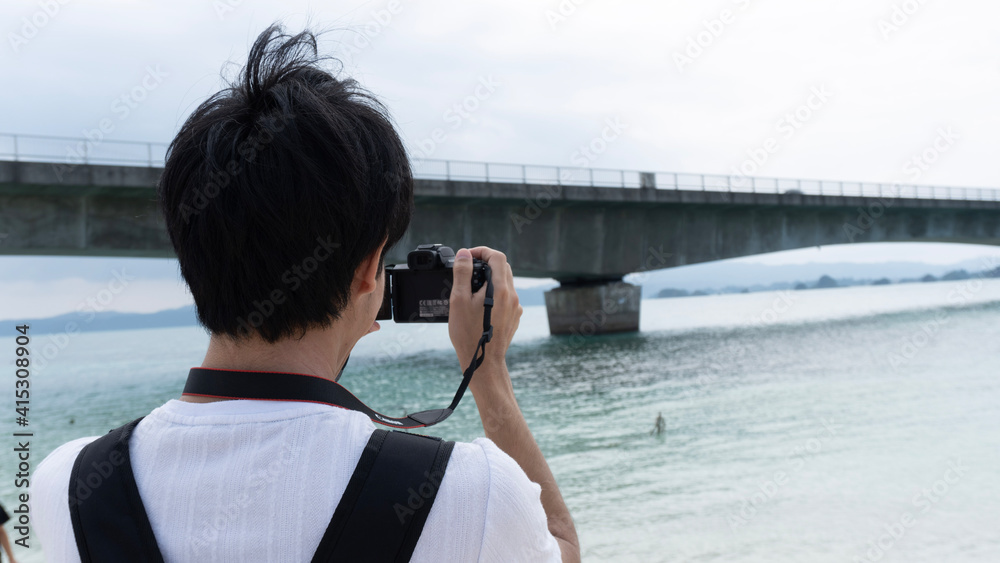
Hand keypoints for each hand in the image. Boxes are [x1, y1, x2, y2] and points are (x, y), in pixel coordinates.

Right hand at [448, 246, 521, 376]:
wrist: (483, 363)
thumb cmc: (468, 334)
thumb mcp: (459, 300)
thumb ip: (463, 273)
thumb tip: (465, 254)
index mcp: (500, 289)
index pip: (497, 257)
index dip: (482, 251)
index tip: (468, 257)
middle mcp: (512, 296)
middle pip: (503, 268)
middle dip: (485, 264)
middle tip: (467, 271)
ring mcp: (515, 308)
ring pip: (505, 283)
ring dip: (489, 280)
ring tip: (471, 291)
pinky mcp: (514, 317)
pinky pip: (506, 297)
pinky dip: (494, 294)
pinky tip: (479, 307)